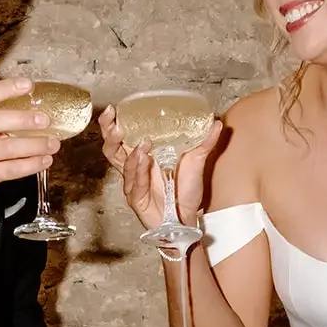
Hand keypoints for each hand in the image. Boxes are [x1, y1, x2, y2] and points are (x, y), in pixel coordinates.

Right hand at [0, 79, 59, 233]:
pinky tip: (43, 161)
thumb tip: (29, 113)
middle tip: (44, 120)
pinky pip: (11, 169)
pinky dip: (31, 165)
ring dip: (35, 145)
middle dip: (23, 119)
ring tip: (52, 143)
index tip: (28, 85)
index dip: (7, 88)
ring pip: (8, 147)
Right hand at [99, 105, 222, 232]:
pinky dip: (139, 170)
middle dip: (109, 134)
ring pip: (121, 164)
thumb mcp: (196, 162)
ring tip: (144, 143)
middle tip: (115, 124)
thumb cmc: (185, 192)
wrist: (188, 218)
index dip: (111, 123)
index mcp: (142, 155)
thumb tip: (216, 122)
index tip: (112, 109)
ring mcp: (133, 184)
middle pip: (111, 149)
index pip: (120, 136)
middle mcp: (133, 168)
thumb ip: (204, 143)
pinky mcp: (136, 199)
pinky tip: (144, 159)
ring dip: (132, 152)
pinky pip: (134, 183)